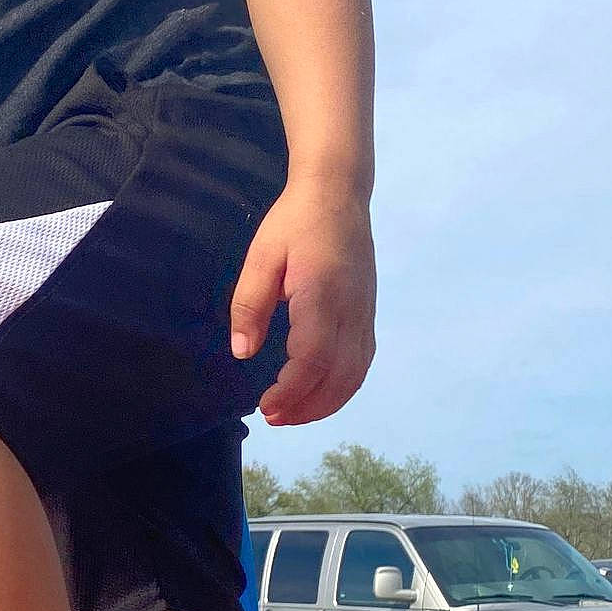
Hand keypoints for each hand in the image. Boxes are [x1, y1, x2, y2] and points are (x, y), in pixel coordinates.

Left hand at [230, 180, 375, 424]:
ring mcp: (365, 313)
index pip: (312, 359)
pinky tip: (320, 392)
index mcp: (323, 296)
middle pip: (338, 376)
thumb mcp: (262, 258)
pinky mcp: (368, 312)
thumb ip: (250, 305)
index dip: (291, 391)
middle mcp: (351, 310)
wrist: (338, 192)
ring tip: (294, 413)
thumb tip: (243, 352)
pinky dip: (343, 386)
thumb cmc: (294, 222)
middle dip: (307, 406)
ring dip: (326, 402)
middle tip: (274, 418)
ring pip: (355, 374)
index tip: (266, 407)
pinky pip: (362, 361)